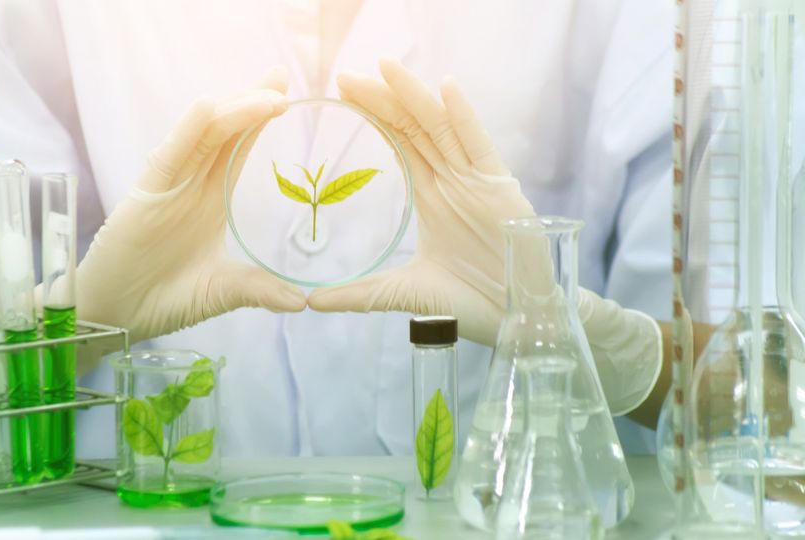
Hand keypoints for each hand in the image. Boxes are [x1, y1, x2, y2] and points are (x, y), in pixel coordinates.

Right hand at [76, 68, 305, 361]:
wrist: (114, 318)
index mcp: (210, 200)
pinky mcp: (145, 195)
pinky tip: (207, 108)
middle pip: (225, 131)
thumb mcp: (220, 292)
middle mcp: (191, 184)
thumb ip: (257, 289)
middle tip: (281, 77)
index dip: (259, 119)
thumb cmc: (162, 299)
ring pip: (203, 136)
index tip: (286, 91)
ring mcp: (167, 186)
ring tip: (265, 93)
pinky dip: (187, 131)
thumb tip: (301, 303)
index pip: (239, 148)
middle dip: (252, 101)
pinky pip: (169, 156)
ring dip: (233, 111)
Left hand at [309, 60, 660, 414]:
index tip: (341, 92)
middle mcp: (453, 181)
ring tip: (386, 68)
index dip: (374, 115)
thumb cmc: (471, 303)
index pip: (399, 142)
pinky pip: (480, 146)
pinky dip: (464, 117)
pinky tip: (447, 89)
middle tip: (346, 75)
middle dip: (382, 99)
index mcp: (433, 195)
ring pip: (442, 128)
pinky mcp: (499, 189)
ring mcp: (476, 182)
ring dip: (415, 96)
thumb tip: (311, 303)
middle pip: (414, 127)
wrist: (518, 320)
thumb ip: (360, 294)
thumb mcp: (404, 293)